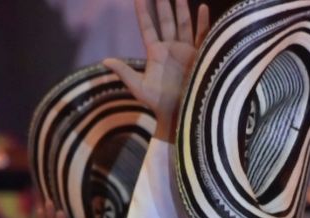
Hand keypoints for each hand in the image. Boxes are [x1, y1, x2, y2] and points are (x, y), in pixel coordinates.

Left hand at [103, 0, 211, 141]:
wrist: (179, 114)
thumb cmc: (158, 104)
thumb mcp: (139, 88)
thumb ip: (124, 72)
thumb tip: (106, 60)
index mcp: (155, 53)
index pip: (148, 26)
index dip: (143, 11)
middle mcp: (170, 49)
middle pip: (166, 21)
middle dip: (163, 4)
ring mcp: (185, 51)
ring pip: (183, 25)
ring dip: (182, 9)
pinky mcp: (199, 56)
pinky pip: (202, 36)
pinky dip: (203, 23)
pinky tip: (204, 8)